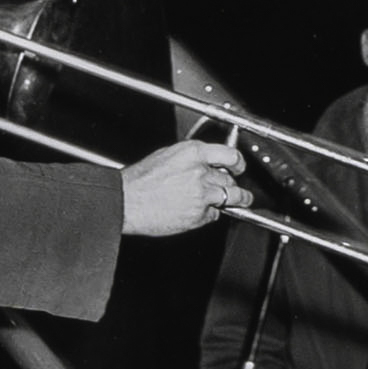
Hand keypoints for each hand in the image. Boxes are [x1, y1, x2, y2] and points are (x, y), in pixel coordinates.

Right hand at [118, 140, 248, 235]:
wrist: (126, 202)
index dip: (238, 162)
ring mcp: (201, 194)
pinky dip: (210, 213)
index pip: (230, 155)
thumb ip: (192, 157)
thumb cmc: (140, 180)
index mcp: (193, 153)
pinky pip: (213, 214)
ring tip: (241, 200)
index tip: (239, 166)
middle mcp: (200, 172)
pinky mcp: (198, 215)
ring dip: (236, 199)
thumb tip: (206, 161)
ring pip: (230, 196)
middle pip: (229, 178)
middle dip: (230, 183)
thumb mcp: (167, 155)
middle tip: (231, 186)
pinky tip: (198, 210)